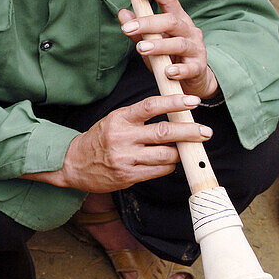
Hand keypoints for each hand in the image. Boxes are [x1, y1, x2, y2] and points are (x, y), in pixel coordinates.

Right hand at [62, 93, 211, 192]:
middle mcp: (122, 137)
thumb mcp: (115, 119)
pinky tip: (170, 162)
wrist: (73, 163)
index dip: (174, 102)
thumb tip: (174, 116)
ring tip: (185, 149)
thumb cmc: (100, 139)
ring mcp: (125, 159)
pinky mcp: (127, 177)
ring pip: (165, 155)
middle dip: (189, 132)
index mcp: (120, 118)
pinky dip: (169, 166)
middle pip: (163, 132)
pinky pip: (158, 171)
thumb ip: (140, 117)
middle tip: (206, 132)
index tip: (193, 101)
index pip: (151, 106)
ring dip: (180, 153)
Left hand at [118, 0, 218, 98]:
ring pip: (179, 43)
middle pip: (171, 21)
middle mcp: (189, 31)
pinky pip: (189, 68)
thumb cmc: (170, 57)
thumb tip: (123, 13)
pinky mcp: (198, 68)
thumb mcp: (153, 42)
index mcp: (178, 20)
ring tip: (142, 48)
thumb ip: (139, 30)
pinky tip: (167, 71)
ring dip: (159, 45)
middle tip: (127, 28)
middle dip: (148, 23)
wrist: (194, 79)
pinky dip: (178, 70)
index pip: (170, 0)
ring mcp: (195, 49)